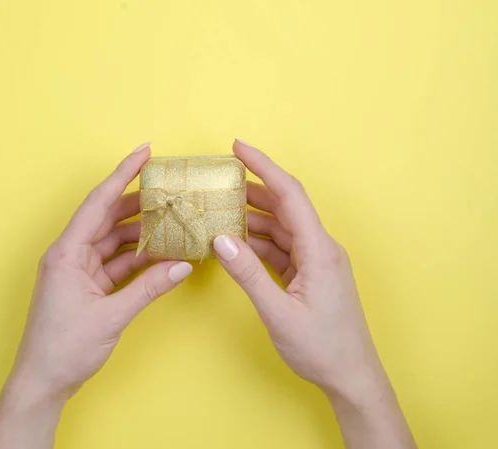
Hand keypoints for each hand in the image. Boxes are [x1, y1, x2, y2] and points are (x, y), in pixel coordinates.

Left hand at [9, 143, 192, 399]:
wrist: (44, 382)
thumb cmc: (64, 348)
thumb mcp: (111, 316)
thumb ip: (149, 288)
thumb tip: (182, 265)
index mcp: (66, 253)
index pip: (98, 203)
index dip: (122, 174)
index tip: (143, 153)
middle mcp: (70, 255)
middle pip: (107, 217)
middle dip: (138, 203)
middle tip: (168, 190)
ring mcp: (79, 270)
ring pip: (114, 240)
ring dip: (140, 233)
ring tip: (170, 221)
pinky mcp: (87, 286)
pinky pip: (116, 262)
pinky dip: (137, 258)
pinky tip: (160, 254)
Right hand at [214, 140, 416, 448]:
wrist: (351, 376)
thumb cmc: (322, 348)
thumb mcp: (279, 312)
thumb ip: (248, 274)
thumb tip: (220, 239)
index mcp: (319, 249)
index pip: (290, 194)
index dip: (263, 166)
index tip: (238, 147)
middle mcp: (321, 248)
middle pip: (284, 206)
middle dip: (252, 189)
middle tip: (219, 179)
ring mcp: (316, 261)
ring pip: (281, 227)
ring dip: (252, 218)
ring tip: (220, 211)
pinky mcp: (310, 274)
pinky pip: (282, 248)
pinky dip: (259, 243)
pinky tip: (237, 244)